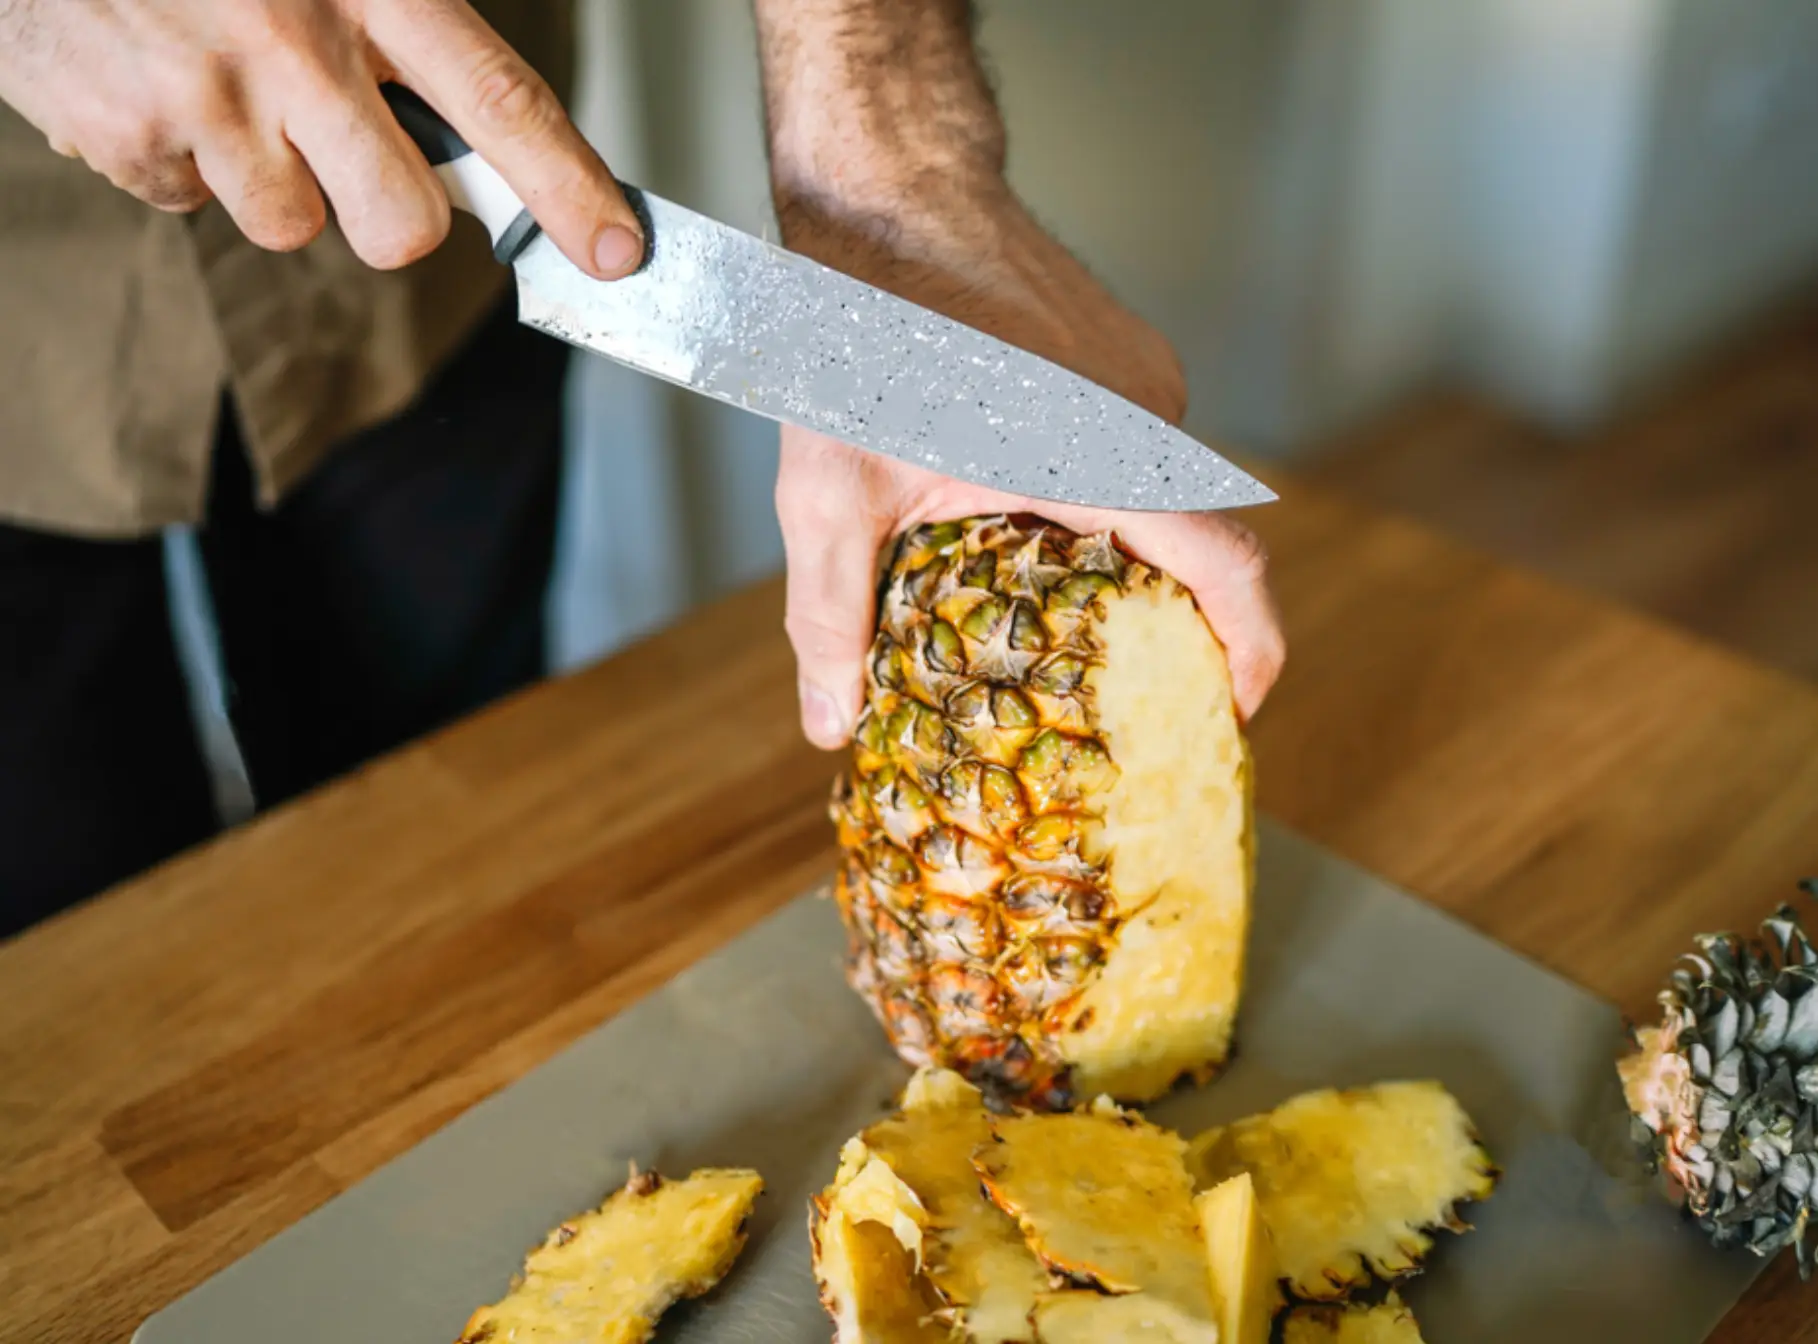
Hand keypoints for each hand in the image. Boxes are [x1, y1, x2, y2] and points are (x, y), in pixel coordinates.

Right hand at [0, 0, 642, 276]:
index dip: (567, 187)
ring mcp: (207, 96)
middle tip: (349, 150)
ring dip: (273, 180)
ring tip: (228, 87)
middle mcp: (294, 41)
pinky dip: (185, 161)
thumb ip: (406, 34)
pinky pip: (193, 203)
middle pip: (401, 225)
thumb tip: (493, 141)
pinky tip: (163, 85)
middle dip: (393, 217)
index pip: (500, 101)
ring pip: (292, 228)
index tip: (617, 252)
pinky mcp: (130, 134)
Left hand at [773, 182, 1285, 749]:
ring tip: (1040, 600)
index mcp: (1100, 455)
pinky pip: (1136, 449)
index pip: (1226, 568)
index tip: (1233, 713)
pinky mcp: (1130, 354)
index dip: (1249, 653)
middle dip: (1161, 624)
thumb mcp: (828, 494)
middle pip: (1191, 545)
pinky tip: (1021, 516)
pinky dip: (1099, 497)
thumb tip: (833, 725)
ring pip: (1158, 497)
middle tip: (1105, 688)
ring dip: (1118, 553)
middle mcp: (1145, 414)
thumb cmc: (854, 330)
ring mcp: (1146, 376)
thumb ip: (833, 617)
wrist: (887, 195)